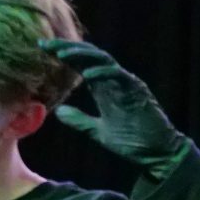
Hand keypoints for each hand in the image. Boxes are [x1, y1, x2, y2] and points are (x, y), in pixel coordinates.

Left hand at [41, 38, 187, 177]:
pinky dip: (103, 72)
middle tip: (46, 44)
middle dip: (67, 48)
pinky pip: (119, 75)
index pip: (81, 64)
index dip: (63, 54)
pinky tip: (87, 74)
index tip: (42, 48)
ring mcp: (127, 84)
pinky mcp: (138, 91)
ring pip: (103, 59)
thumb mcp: (98, 132)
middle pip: (89, 55)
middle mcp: (114, 82)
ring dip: (82, 54)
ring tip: (62, 53)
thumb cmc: (133, 143)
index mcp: (104, 89)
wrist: (157, 154)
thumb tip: (59, 112)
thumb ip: (80, 120)